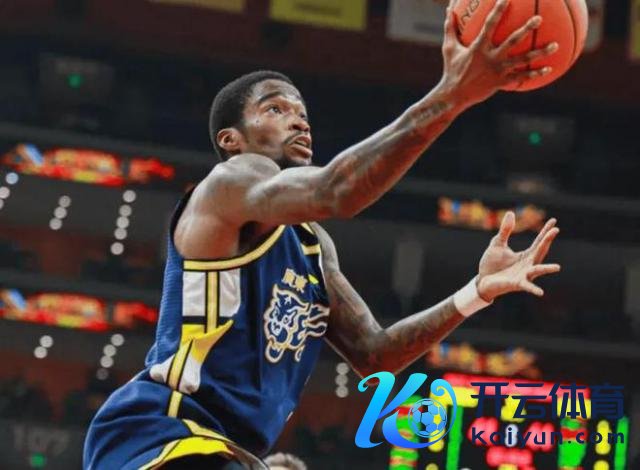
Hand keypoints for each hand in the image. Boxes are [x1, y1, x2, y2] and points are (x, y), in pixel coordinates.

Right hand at [439, 0, 558, 107]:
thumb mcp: (449, 48)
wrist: (454, 96)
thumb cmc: (451, 69)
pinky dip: (535, 73)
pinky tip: (548, 68)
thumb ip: (450, 28)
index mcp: (478, 47)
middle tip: (539, 18)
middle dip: (526, 29)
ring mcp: (498, 71)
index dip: (498, 10)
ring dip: (540, 53)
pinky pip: (521, 77)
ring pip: (522, 60)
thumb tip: (449, 9)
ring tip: (555, 45)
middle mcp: (491, 58)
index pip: (490, 25)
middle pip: (512, 41)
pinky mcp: (501, 82)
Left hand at [476, 211, 559, 301]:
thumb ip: (505, 230)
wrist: (482, 280)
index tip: (553, 221)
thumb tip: (511, 213)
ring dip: (546, 269)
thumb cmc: (492, 263)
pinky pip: (526, 287)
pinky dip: (533, 289)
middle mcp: (528, 265)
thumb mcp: (498, 243)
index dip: (545, 232)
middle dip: (547, 241)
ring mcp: (523, 275)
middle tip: (555, 230)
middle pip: (540, 251)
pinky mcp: (516, 284)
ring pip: (537, 271)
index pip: (538, 242)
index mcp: (526, 255)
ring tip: (557, 267)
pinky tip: (541, 293)